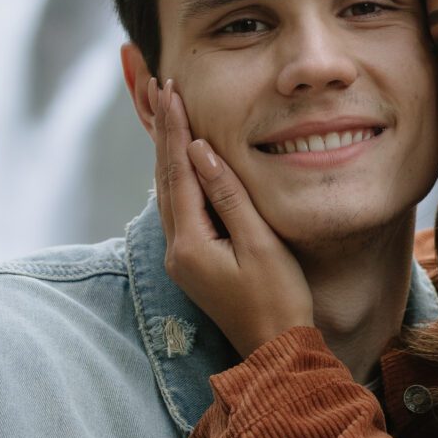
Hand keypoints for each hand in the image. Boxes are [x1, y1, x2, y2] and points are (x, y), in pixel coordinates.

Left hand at [153, 82, 313, 358]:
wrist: (276, 349)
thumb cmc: (279, 299)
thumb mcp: (260, 243)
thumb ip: (229, 195)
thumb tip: (201, 151)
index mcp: (190, 243)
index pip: (178, 172)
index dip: (175, 130)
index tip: (172, 90)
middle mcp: (177, 249)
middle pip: (164, 177)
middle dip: (164, 131)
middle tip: (158, 87)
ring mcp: (183, 256)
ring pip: (168, 191)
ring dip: (167, 150)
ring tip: (163, 111)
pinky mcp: (194, 260)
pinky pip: (179, 206)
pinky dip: (177, 174)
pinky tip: (180, 158)